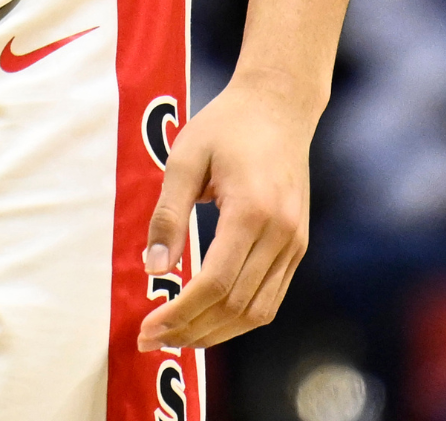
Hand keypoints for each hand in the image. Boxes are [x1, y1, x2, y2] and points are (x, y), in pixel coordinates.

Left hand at [137, 71, 315, 350]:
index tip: (147, 328)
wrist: (279, 106)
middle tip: (151, 339)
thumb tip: (154, 271)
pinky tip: (208, 319)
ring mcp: (295, 243)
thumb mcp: (185, 160)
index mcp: (252, 212)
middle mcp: (281, 234)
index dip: (179, 313)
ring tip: (176, 336)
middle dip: (191, 330)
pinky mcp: (298, 246)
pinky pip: (270, 298)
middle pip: (235, 306)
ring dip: (215, 332)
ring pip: (258, 311)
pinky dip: (238, 318)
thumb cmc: (226, 126)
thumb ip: (168, 216)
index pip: (215, 284)